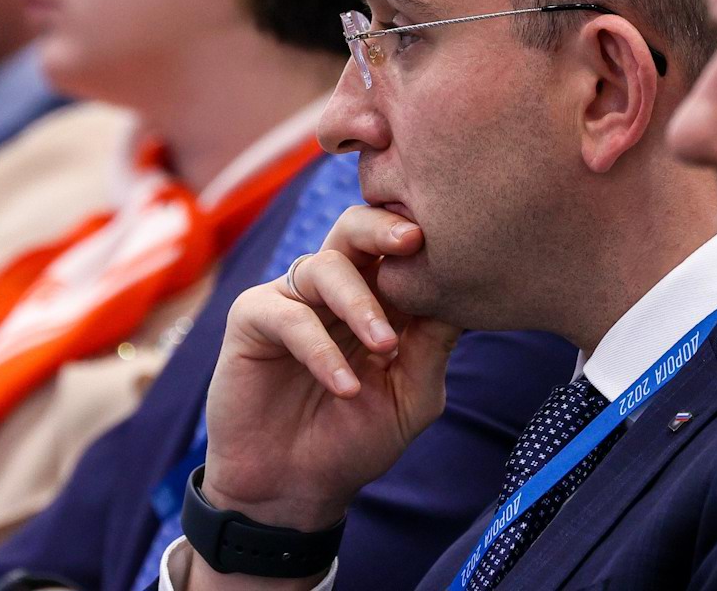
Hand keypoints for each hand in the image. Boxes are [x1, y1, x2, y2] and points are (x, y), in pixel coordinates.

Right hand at [199, 206, 460, 532]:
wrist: (294, 489)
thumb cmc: (355, 440)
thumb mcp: (411, 398)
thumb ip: (433, 347)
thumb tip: (462, 294)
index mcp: (379, 298)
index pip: (400, 251)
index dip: (426, 242)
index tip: (459, 245)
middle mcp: (336, 290)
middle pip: (355, 229)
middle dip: (385, 227)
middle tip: (414, 239)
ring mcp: (293, 299)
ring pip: (326, 265)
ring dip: (361, 303)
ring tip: (385, 346)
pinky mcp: (253, 318)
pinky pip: (289, 315)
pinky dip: (321, 350)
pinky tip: (344, 386)